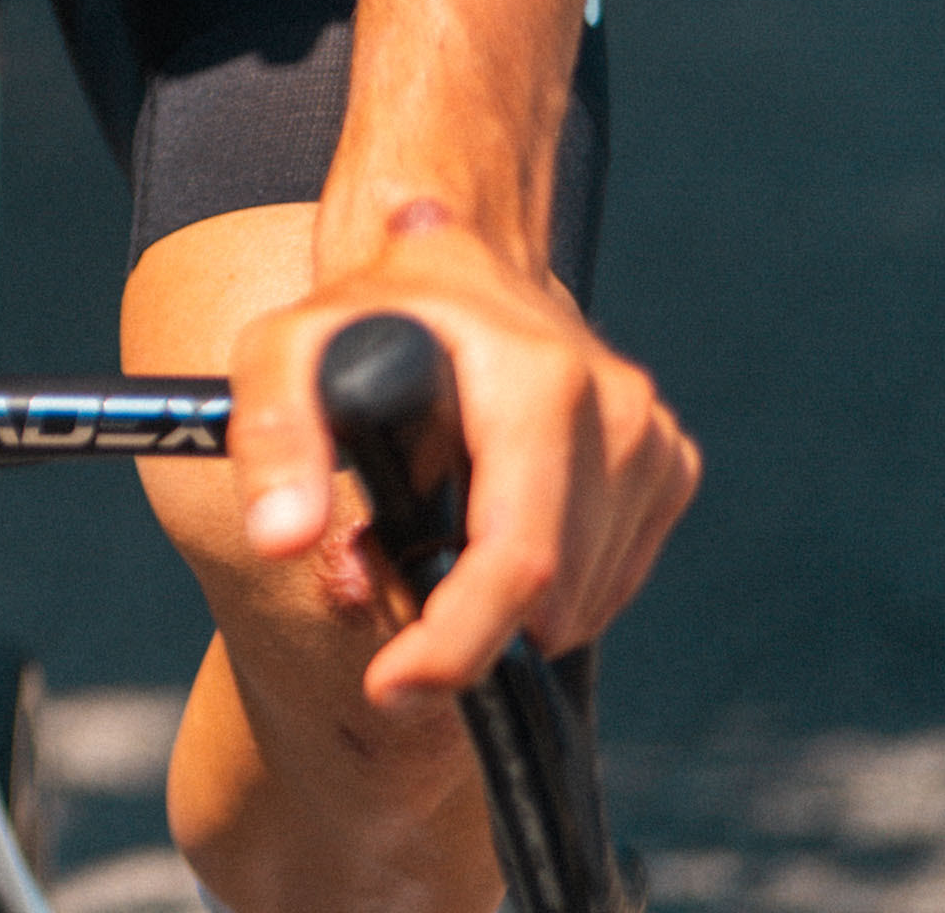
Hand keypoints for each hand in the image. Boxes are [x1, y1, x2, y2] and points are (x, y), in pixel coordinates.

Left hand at [221, 207, 698, 704]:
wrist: (458, 258)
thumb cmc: (369, 310)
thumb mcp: (287, 348)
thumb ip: (274, 436)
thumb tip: (281, 540)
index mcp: (540, 379)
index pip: (518, 556)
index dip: (457, 641)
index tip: (394, 685)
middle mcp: (618, 410)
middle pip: (552, 597)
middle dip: (463, 626)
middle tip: (384, 571)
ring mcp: (654, 442)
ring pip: (581, 603)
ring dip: (502, 605)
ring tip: (433, 527)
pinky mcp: (669, 467)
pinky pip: (608, 582)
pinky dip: (545, 586)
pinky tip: (490, 518)